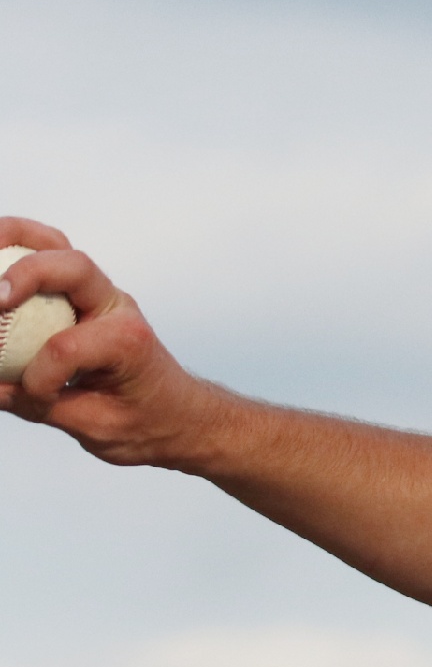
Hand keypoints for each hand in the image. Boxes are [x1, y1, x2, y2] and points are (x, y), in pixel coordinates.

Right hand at [0, 216, 230, 467]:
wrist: (180, 414)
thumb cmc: (147, 421)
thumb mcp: (97, 426)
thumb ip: (41, 407)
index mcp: (130, 342)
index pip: (68, 346)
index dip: (39, 377)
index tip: (35, 398)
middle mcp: (117, 308)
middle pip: (74, 267)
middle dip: (25, 272)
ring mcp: (99, 295)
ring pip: (59, 247)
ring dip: (14, 239)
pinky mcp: (81, 295)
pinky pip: (47, 259)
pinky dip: (17, 250)